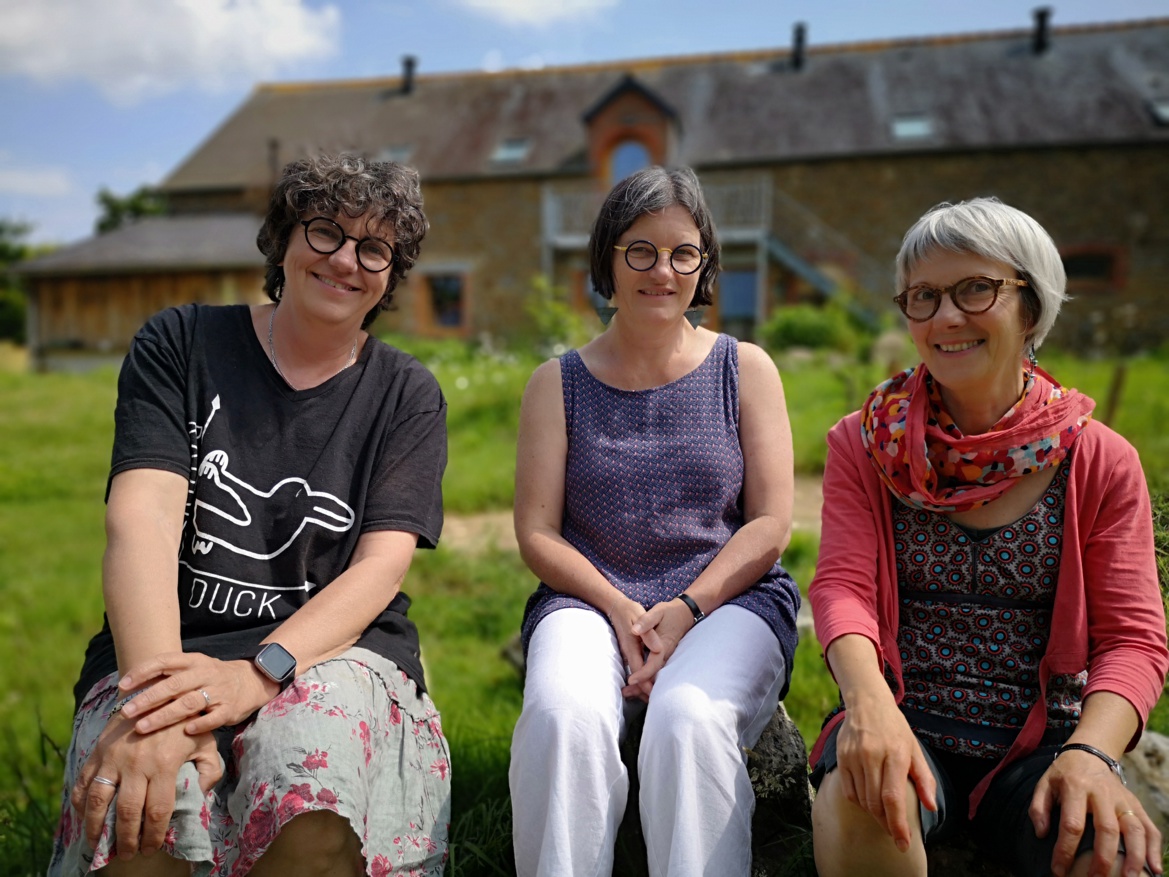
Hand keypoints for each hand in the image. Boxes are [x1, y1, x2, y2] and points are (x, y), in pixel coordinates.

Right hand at [70, 717, 220, 857]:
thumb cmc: (186, 720)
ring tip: (99, 845)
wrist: (158, 688)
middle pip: (126, 812)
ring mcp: (113, 757)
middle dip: (126, 839)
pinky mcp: (98, 751)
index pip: (157, 810)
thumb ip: (209, 771)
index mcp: (165, 763)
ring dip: (96, 828)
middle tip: (127, 854)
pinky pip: (83, 782)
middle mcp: (136, 763)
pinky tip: (83, 818)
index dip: (153, 834)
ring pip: (98, 801)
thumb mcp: (206, 742)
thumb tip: (201, 796)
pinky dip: (79, 804)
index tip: (152, 848)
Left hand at [118, 651, 277, 735]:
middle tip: (126, 712)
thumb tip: (128, 688)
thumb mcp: (194, 668)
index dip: (142, 672)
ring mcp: (219, 691)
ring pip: (189, 703)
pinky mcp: (230, 708)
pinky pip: (214, 717)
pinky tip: (186, 731)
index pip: (164, 661)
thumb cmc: (212, 677)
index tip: (122, 685)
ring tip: (142, 728)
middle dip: (148, 698)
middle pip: (174, 685)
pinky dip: (200, 724)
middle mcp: (205, 673)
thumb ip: (168, 675)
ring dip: (164, 715)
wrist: (252, 680)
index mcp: (193, 661)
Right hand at [606, 595, 651, 701]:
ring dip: (642, 687)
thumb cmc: (630, 612)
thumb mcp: (640, 617)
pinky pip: (635, 669)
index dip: (645, 684)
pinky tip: (648, 683)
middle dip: (644, 691)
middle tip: (656, 702)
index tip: (653, 694)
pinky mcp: (630, 653)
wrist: (617, 607)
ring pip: (635, 675)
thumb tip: (658, 648)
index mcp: (632, 647)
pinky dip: (641, 678)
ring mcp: (628, 654)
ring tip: (653, 697)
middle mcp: (629, 654)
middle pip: (636, 678)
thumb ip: (649, 633)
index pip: (638, 671)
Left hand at [626, 598, 695, 696]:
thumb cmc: (669, 612)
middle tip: (625, 692)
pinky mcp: (665, 657)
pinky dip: (648, 680)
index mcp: (663, 645)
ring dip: (644, 686)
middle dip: (642, 686)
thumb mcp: (658, 612)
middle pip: (655, 676)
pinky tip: (637, 685)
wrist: (684, 613)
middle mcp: (666, 654)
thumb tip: (634, 630)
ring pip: (657, 676)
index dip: (643, 674)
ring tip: (627, 693)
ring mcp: (667, 657)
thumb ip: (646, 621)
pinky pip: (657, 672)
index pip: (653, 664)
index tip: (631, 680)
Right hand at [833, 692, 936, 852]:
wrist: (866, 702)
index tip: (903, 843)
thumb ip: (924, 779)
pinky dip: (860, 802)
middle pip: (875, 803)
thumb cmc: (894, 728)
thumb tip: (931, 807)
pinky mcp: (841, 758)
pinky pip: (849, 792)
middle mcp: (872, 755)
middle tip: (897, 834)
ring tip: (884, 816)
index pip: (893, 797)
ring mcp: (853, 757)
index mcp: (894, 754)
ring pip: (862, 800)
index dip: (898, 824)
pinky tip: (869, 800)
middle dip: (887, 823)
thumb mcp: (915, 749)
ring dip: (874, 814)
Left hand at [1031, 749, 1162, 876]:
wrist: (1090, 753)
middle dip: (1102, 858)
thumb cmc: (1064, 774)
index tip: (1059, 869)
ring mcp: (1122, 799)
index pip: (1072, 824)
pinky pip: (1150, 827)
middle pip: (1107, 829)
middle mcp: (1103, 794)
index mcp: (1076, 787)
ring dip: (1134, 856)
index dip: (1065, 850)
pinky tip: (1154, 868)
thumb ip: (1038, 807)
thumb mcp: (1045, 784)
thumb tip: (1041, 834)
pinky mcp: (1136, 804)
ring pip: (1134, 829)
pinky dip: (1154, 848)